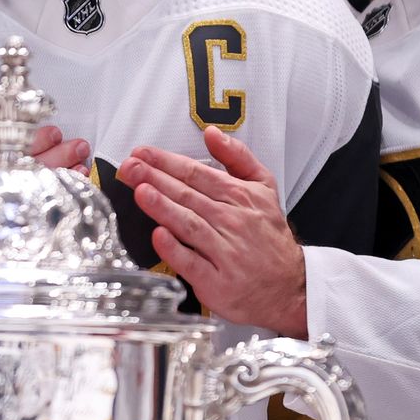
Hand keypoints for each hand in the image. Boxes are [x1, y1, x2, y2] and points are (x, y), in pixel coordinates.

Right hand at [0, 95, 89, 251]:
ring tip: (81, 170)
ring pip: (26, 199)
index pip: (0, 154)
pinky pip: (20, 225)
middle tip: (77, 147)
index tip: (52, 130)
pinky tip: (64, 205)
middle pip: (20, 175)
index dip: (29, 141)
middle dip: (52, 158)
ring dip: (55, 183)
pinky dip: (45, 213)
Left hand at [119, 126, 307, 337]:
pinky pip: (192, 263)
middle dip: (156, 178)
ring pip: (190, 224)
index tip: (142, 153)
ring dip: (164, 207)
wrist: (289, 286)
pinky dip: (175, 249)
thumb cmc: (269, 236)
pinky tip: (158, 236)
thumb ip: (238, 157)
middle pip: (188, 195)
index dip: (167, 162)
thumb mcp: (264, 188)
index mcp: (240, 196)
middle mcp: (233, 222)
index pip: (197, 173)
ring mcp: (225, 253)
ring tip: (140, 191)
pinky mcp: (217, 282)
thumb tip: (212, 133)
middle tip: (130, 167)